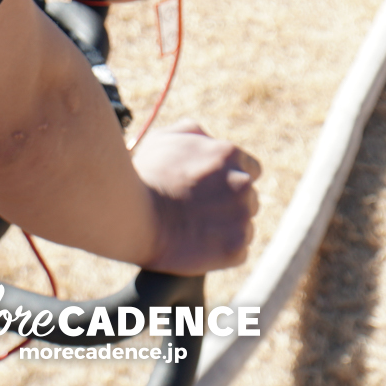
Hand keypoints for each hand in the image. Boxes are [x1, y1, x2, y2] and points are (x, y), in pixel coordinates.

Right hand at [132, 122, 261, 274]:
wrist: (134, 215)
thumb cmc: (145, 176)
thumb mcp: (164, 139)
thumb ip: (193, 132)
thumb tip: (208, 139)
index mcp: (229, 154)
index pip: (252, 169)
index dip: (231, 181)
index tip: (214, 192)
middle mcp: (242, 183)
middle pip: (249, 198)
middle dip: (230, 204)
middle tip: (200, 213)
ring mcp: (241, 216)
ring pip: (245, 224)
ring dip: (228, 228)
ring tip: (197, 231)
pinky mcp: (235, 247)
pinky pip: (239, 251)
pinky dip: (223, 252)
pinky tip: (199, 246)